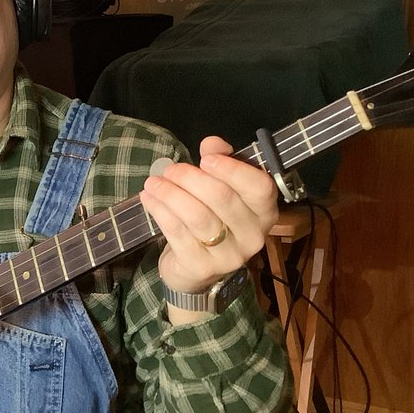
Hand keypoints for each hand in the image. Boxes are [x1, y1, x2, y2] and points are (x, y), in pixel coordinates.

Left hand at [139, 136, 278, 297]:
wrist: (196, 269)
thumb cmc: (213, 219)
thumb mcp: (221, 189)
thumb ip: (220, 161)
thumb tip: (212, 144)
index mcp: (264, 211)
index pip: (259, 187)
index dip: (232, 169)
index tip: (205, 158)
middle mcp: (253, 235)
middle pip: (221, 197)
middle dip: (190, 178)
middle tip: (169, 170)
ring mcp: (229, 256)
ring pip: (196, 215)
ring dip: (170, 193)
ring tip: (153, 183)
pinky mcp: (202, 267)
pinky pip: (178, 232)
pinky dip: (160, 211)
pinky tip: (149, 199)